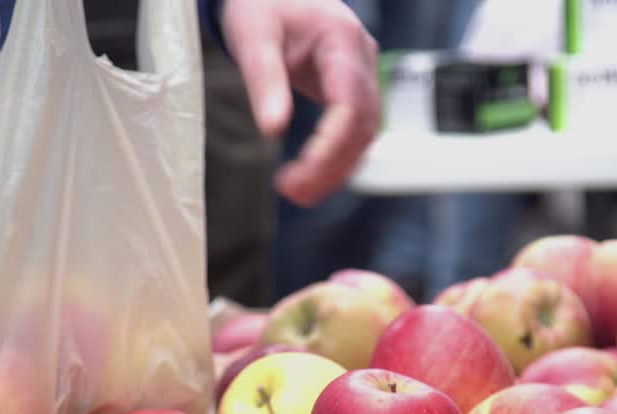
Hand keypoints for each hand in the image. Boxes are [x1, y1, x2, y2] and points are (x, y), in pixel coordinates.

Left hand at [221, 0, 379, 206]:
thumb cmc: (263, 5)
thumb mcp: (253, 38)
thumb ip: (265, 82)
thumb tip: (272, 130)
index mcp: (343, 42)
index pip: (351, 105)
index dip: (332, 145)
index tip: (303, 172)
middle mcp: (362, 61)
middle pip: (362, 127)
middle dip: (331, 166)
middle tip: (294, 192)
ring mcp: (361, 76)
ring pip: (362, 135)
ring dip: (334, 169)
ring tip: (297, 191)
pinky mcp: (351, 90)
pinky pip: (352, 131)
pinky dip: (334, 157)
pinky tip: (309, 175)